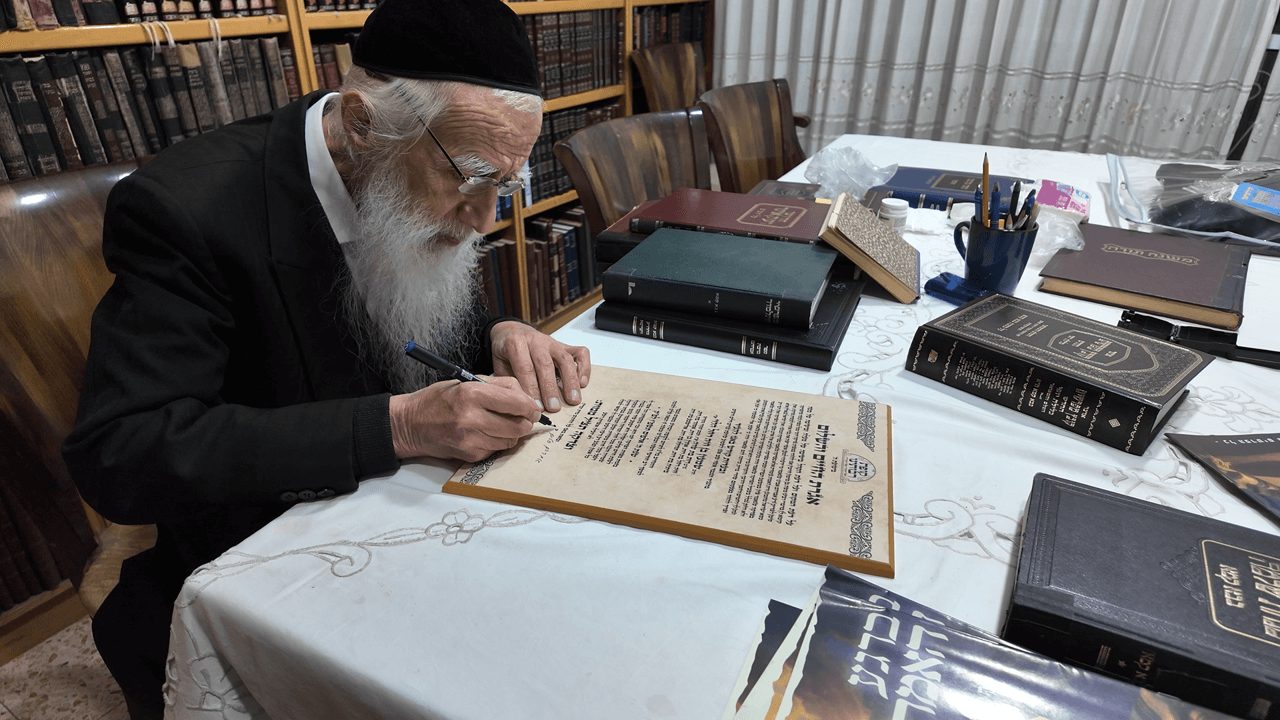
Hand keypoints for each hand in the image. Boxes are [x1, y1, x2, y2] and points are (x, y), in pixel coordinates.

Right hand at [388, 376, 540, 461]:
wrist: (410, 424)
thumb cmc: (438, 400)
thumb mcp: (466, 382)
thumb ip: (498, 386)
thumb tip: (526, 396)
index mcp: (472, 394)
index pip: (516, 402)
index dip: (530, 406)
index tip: (533, 408)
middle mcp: (472, 417)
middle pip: (518, 426)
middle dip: (525, 422)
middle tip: (523, 418)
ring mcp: (470, 439)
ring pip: (510, 440)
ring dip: (512, 433)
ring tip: (500, 424)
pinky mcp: (469, 455)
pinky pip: (496, 449)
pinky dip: (497, 442)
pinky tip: (485, 433)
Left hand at [489, 320, 590, 412]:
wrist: (511, 331)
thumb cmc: (506, 352)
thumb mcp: (499, 364)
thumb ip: (509, 380)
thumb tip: (521, 402)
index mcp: (515, 344)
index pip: (525, 367)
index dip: (531, 388)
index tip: (535, 406)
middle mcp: (536, 341)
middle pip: (545, 364)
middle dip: (550, 388)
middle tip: (554, 407)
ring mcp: (552, 342)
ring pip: (564, 359)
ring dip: (570, 381)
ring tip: (573, 400)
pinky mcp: (564, 345)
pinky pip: (580, 353)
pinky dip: (584, 368)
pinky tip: (583, 383)